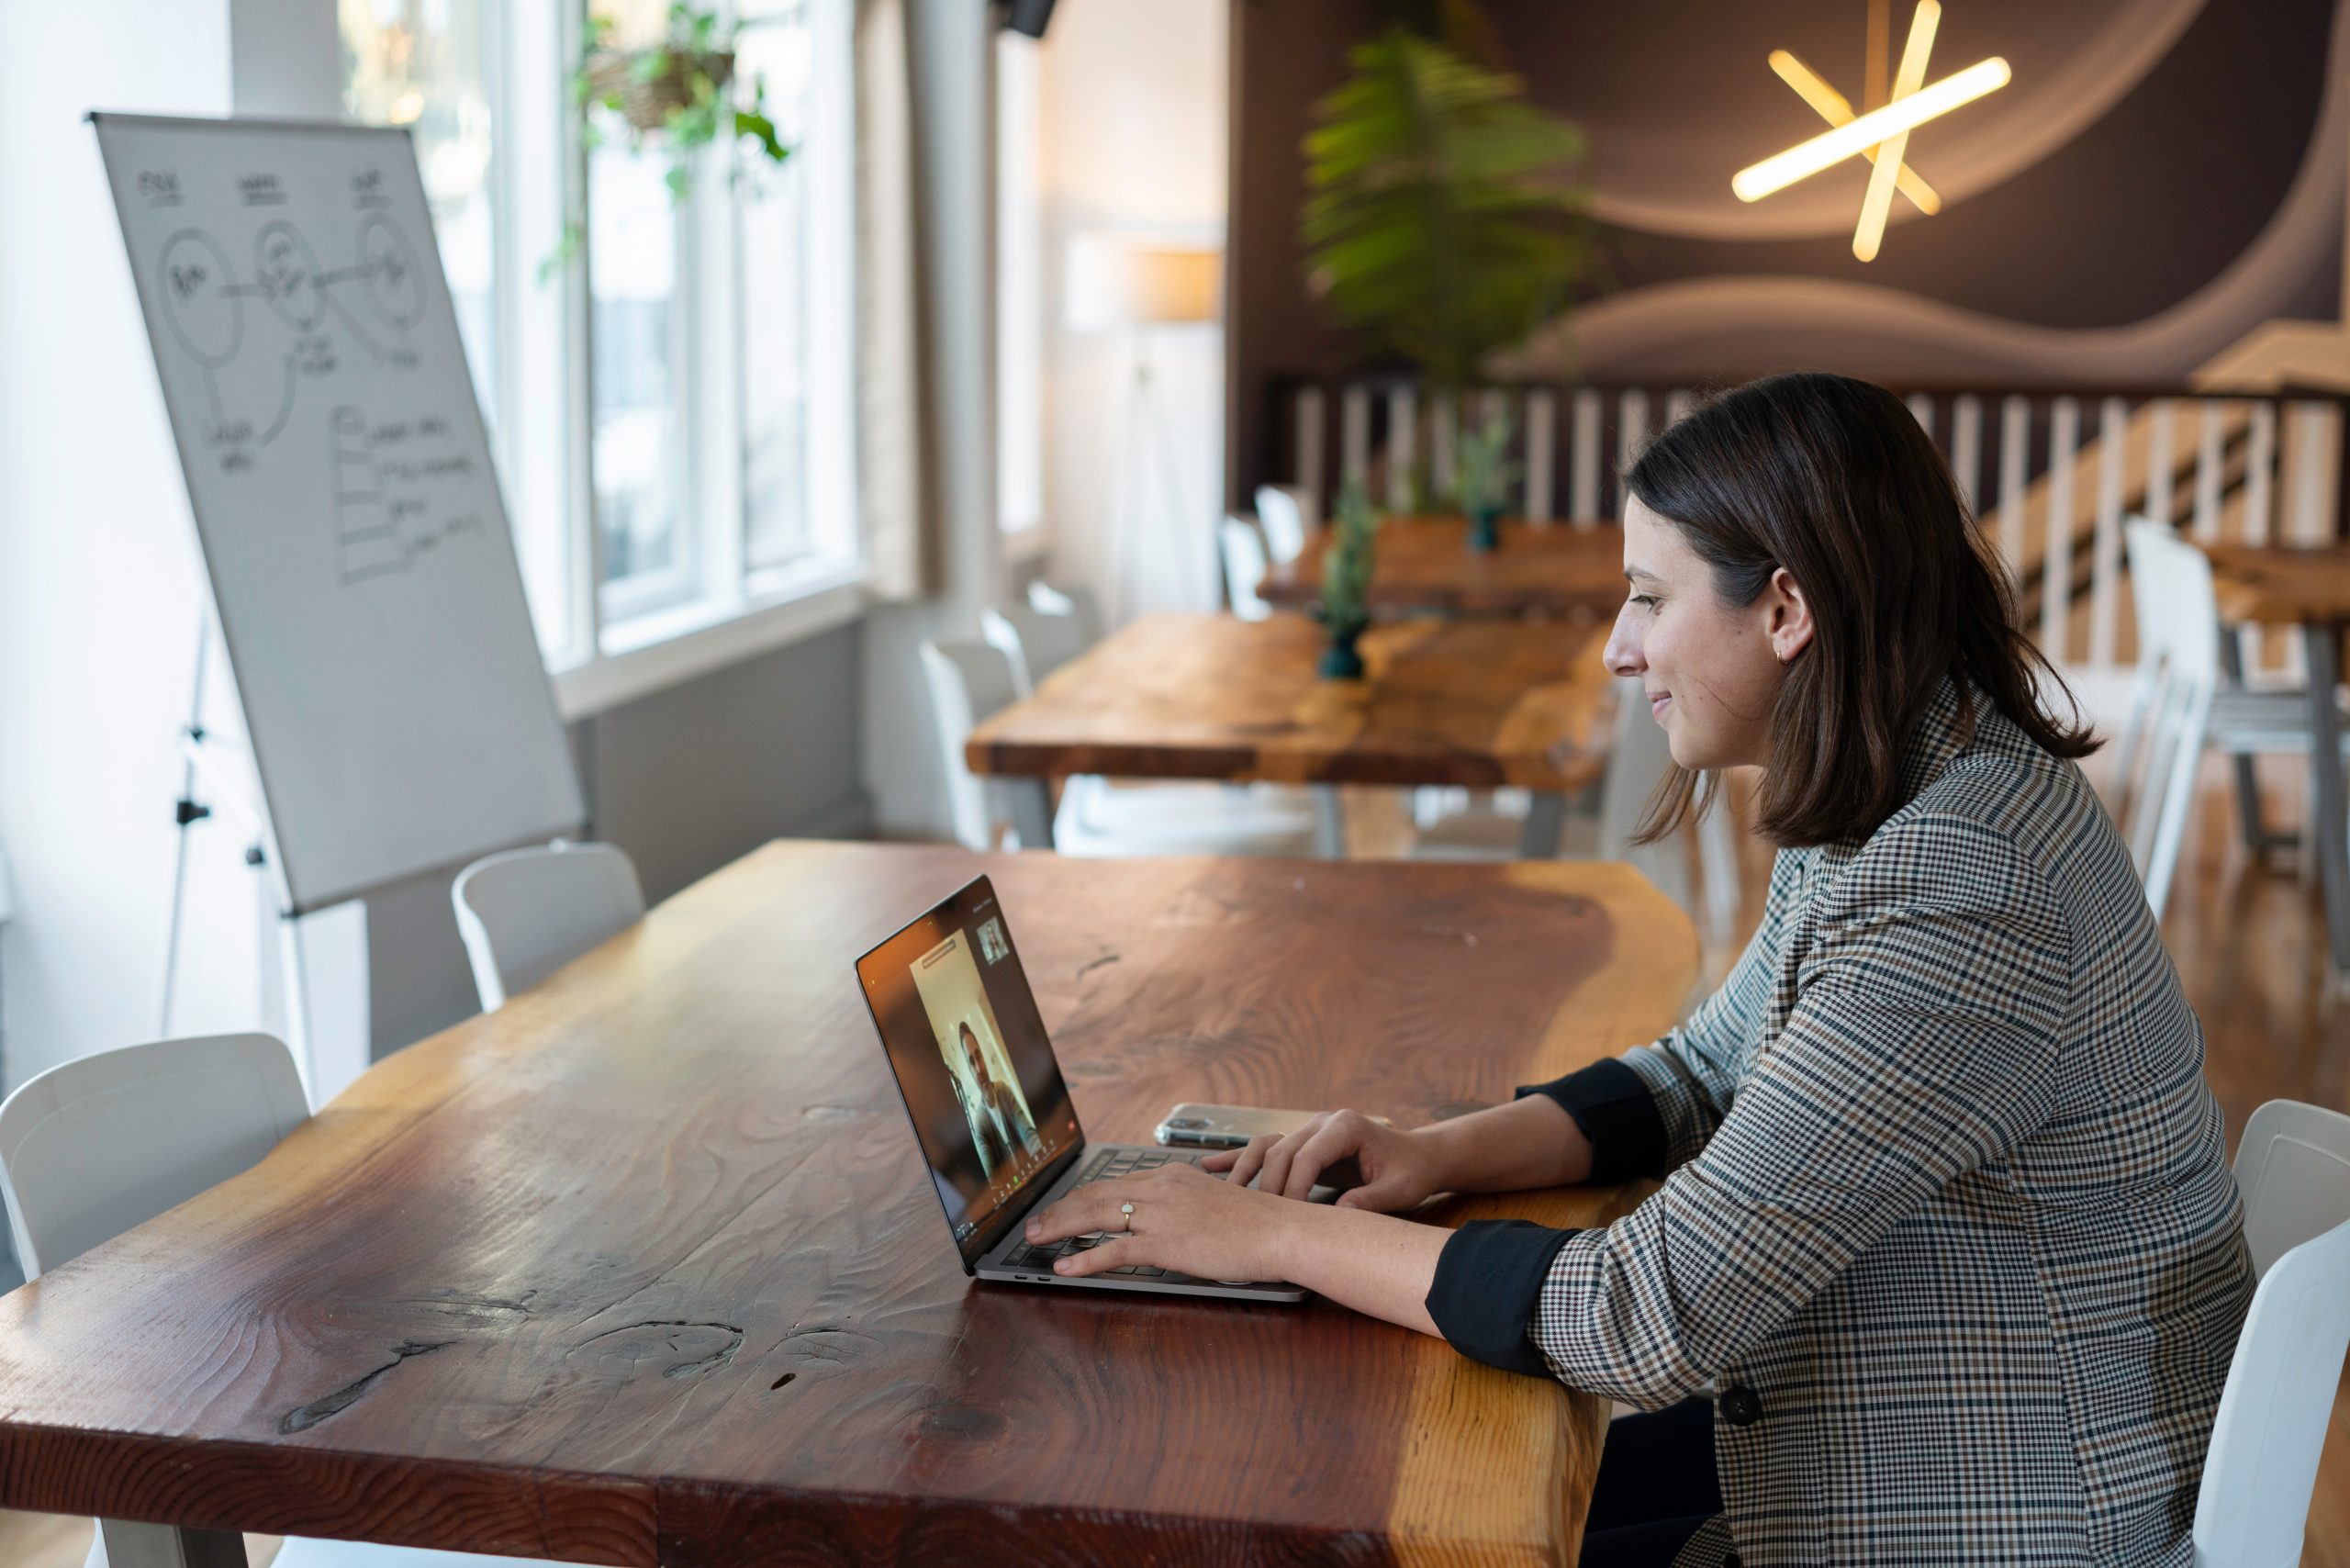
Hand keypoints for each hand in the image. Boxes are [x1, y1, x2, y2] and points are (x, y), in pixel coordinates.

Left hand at [1022, 1163, 1302, 1282]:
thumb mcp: (1212, 1201)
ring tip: (1036, 1239)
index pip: (1113, 1183)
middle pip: (1095, 1195)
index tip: (1062, 1206)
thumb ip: (1183, 1205)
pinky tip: (1066, 1266)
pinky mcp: (1166, 1243)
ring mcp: (1161, 1215)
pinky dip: (1085, 1258)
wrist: (1280, 1231)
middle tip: (1035, 1223)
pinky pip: (1114, 1250)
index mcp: (1171, 1176)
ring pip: (1096, 1216)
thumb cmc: (1256, 1223)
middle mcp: (1160, 1188)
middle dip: (1059, 1209)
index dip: (1081, 1196)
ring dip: (1060, 1227)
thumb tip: (1163, 1222)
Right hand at [1201, 1109, 1445, 1212]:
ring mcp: (1309, 1129)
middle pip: (1281, 1151)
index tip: (1287, 1218)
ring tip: (1221, 1194)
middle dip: (1268, 1186)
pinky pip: (1266, 1148)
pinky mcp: (1303, 1142)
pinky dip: (1239, 1158)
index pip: (1307, 1156)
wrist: (1418, 1156)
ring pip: (1267, 1147)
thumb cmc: (1411, 1172)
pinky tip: (1210, 1166)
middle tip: (1259, 1219)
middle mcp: (1323, 1122)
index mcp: (1346, 1126)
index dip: (1294, 1188)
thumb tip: (1341, 1215)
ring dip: (1244, 1170)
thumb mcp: (1398, 1189)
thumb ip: (1371, 1200)